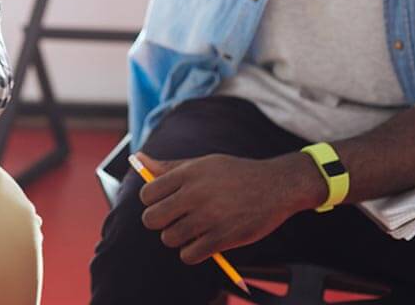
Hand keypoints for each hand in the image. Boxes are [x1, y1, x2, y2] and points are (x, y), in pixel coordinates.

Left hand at [136, 151, 325, 264]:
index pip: (148, 193)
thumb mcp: (202, 163)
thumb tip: (139, 159)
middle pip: (152, 219)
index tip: (164, 203)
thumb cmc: (234, 174)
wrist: (276, 186)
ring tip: (189, 231)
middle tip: (172, 220)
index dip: (151, 202)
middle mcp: (195, 194)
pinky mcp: (223, 238)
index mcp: (188, 173)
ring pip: (169, 238)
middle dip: (159, 222)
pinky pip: (189, 255)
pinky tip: (201, 243)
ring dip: (176, 238)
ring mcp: (209, 217)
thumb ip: (169, 166)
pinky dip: (191, 252)